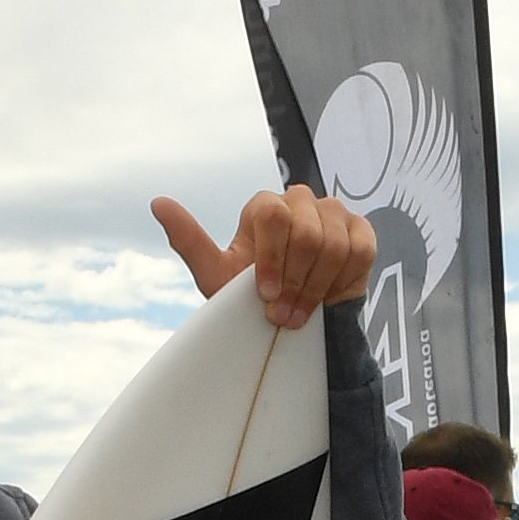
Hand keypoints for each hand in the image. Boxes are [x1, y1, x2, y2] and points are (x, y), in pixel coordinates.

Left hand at [153, 187, 378, 328]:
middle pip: (307, 233)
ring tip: (304, 311)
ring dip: (317, 288)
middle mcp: (300, 201)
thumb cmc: (251, 296)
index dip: (272, 259)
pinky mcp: (362, 231)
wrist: (293, 318)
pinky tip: (329, 295)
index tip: (265, 295)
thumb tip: (157, 202)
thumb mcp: (216, 275)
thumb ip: (190, 241)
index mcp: (265, 206)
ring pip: (334, 245)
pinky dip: (343, 281)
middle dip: (295, 282)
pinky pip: (360, 251)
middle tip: (284, 313)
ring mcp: (334, 213)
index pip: (273, 216)